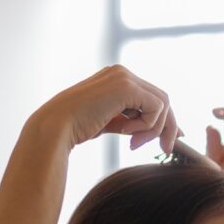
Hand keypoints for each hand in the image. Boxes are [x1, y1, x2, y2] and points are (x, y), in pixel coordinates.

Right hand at [34, 65, 178, 154]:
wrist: (55, 127)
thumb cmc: (75, 129)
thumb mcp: (108, 123)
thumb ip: (129, 122)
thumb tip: (153, 132)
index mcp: (115, 79)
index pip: (150, 97)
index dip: (163, 119)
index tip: (168, 141)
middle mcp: (122, 73)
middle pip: (161, 98)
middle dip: (166, 126)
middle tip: (165, 150)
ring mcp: (124, 77)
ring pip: (162, 104)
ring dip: (153, 129)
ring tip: (132, 144)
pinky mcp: (126, 87)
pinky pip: (155, 108)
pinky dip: (146, 126)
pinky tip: (125, 133)